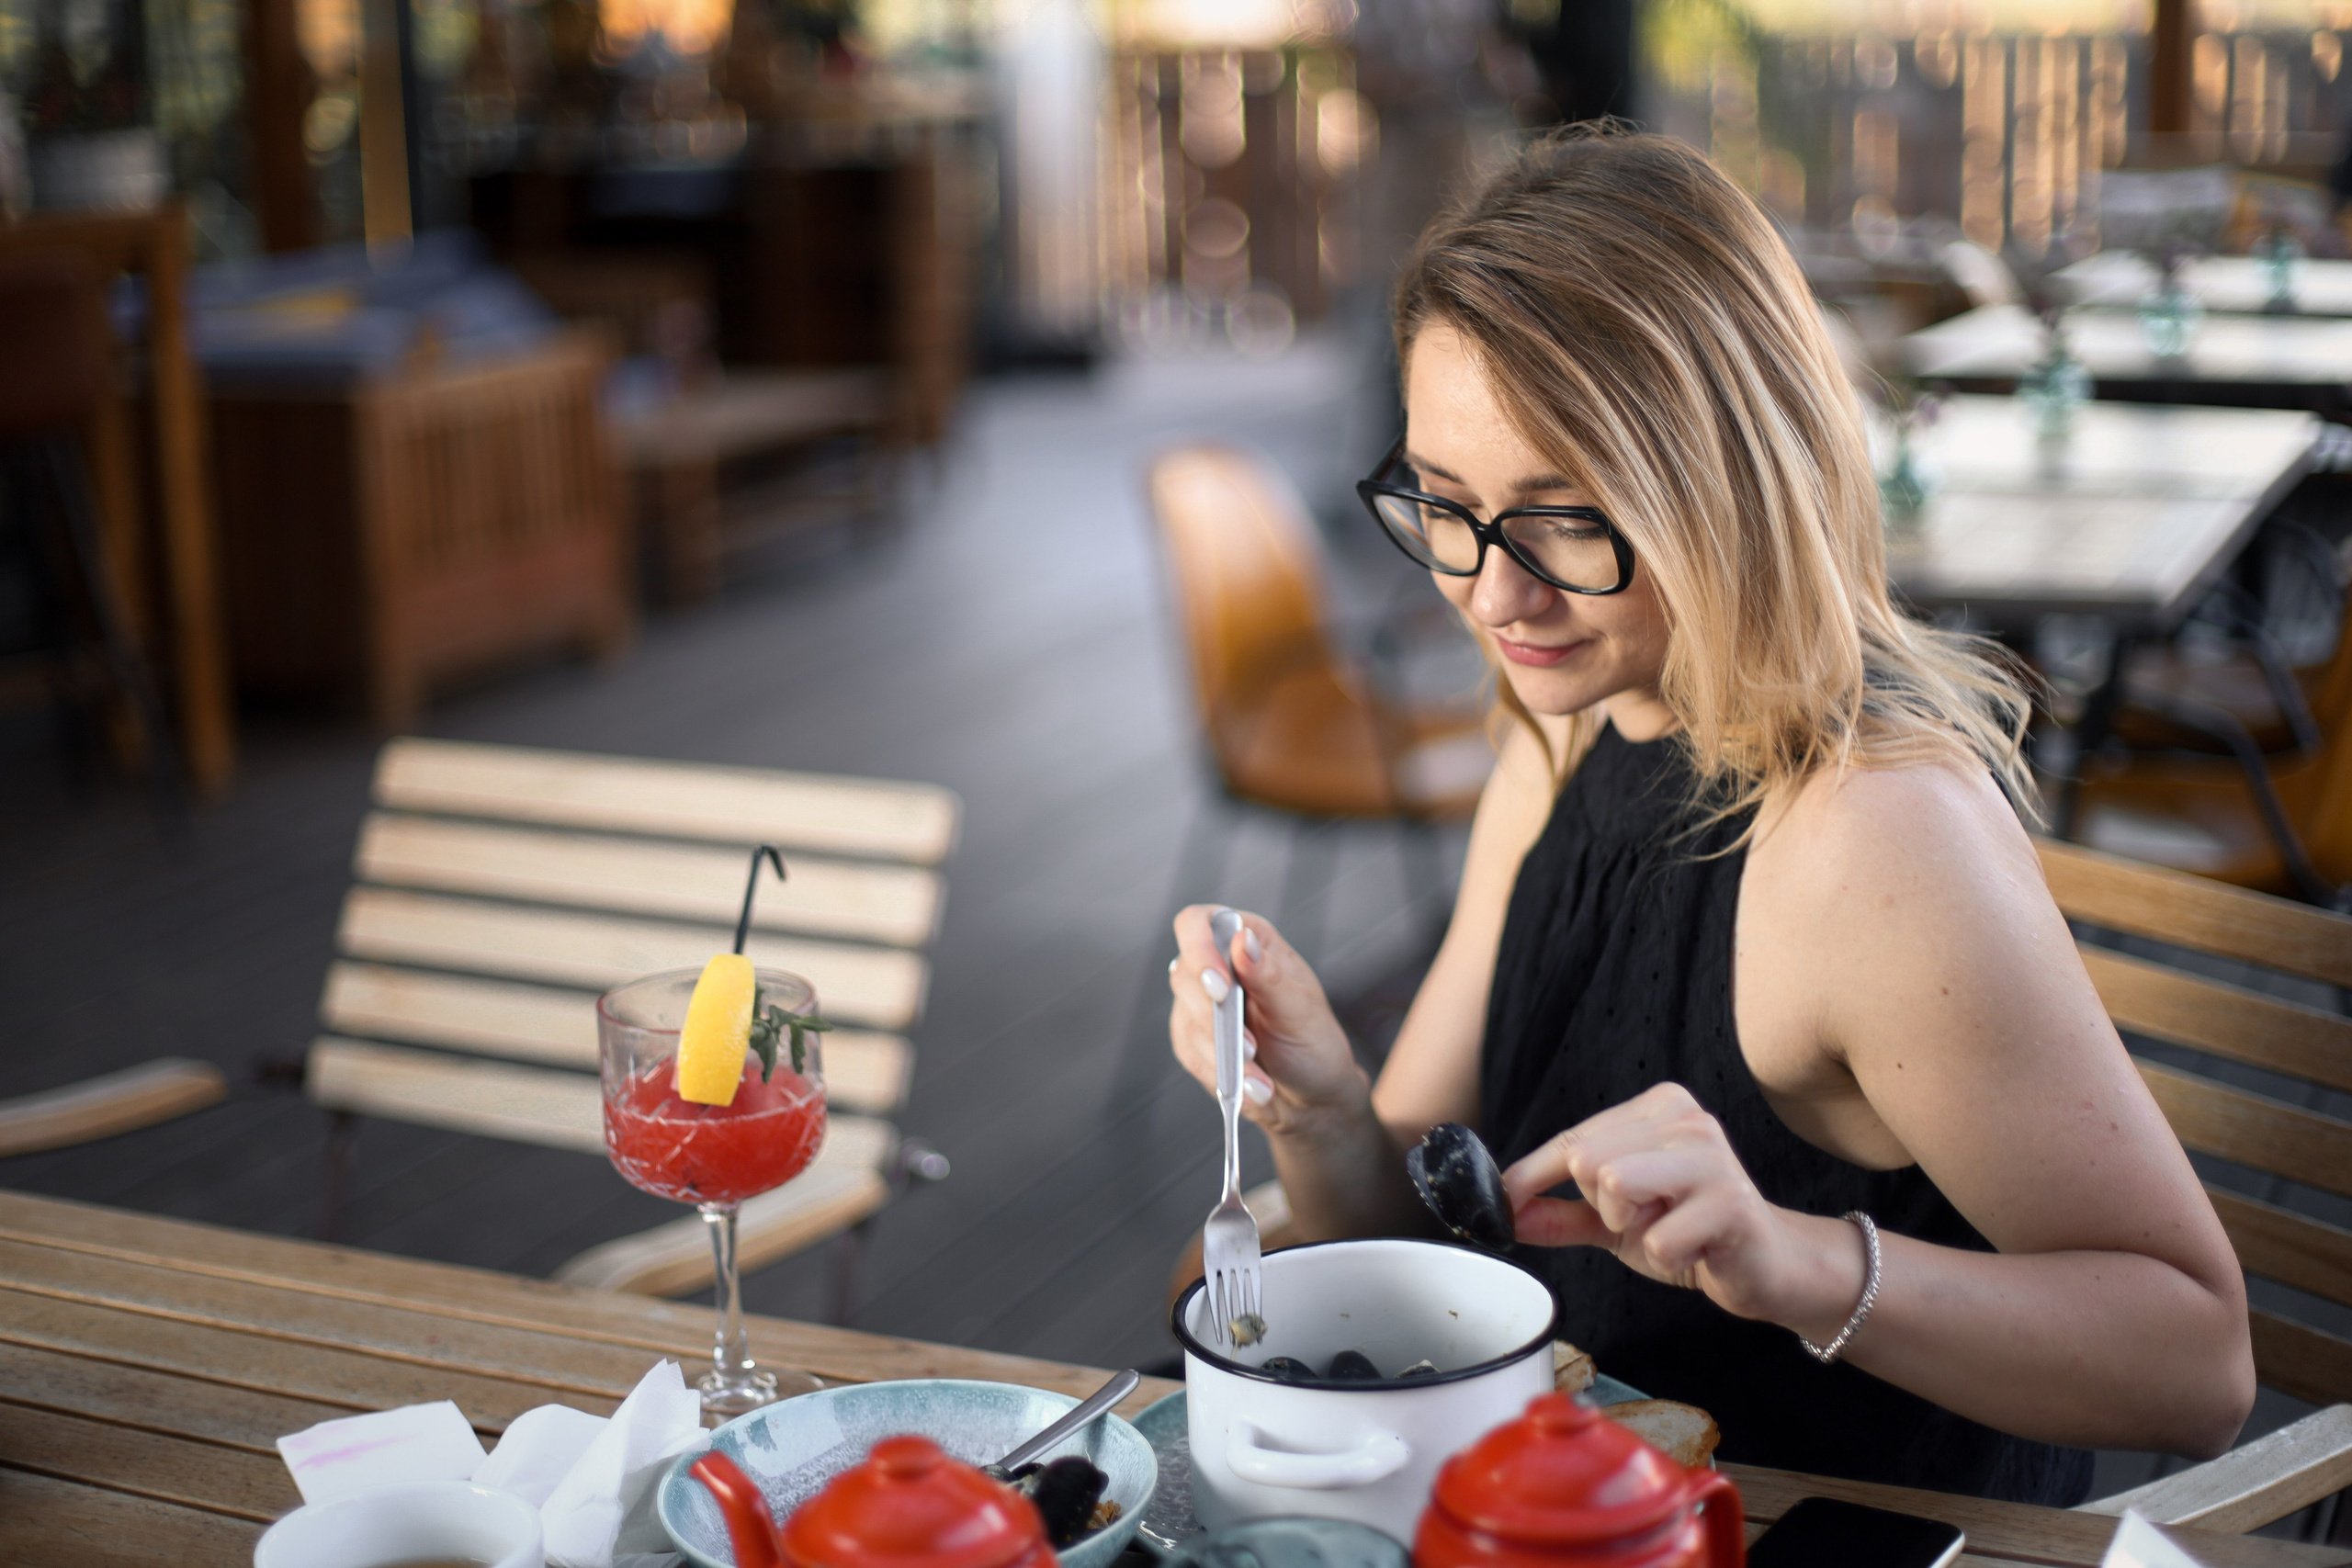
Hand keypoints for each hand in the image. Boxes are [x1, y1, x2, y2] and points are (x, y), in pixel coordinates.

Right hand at [1168, 906, 1365, 1136]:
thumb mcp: (1299, 1009)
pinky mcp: (1193, 1038)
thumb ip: (1267, 975)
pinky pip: (1190, 1053)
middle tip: (1250, 1047)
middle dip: (1216, 1019)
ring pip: (1186, 1020)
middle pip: (1184, 975)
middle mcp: (1220, 967)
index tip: (1219, 988)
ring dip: (1223, 1055)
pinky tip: (1250, 1086)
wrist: (1310, 1094)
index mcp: (1249, 942)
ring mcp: (1201, 1003)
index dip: (1198, 949)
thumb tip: (1242, 938)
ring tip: (1260, 1079)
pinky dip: (1220, 1073)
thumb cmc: (1313, 1041)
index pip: (1198, 923)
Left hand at [1499, 1083, 1865, 1335]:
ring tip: (1667, 1228)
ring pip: (1614, 1187)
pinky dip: (1665, 1255)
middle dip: (1601, 1208)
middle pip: (1586, 1161)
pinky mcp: (1730, 1202)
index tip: (1501, 1203)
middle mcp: (1685, 1118)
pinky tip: (1696, 1247)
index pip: (1571, 1139)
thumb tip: (1504, 1212)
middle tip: (1644, 1220)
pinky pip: (1655, 1239)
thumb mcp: (1615, 1221)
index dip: (1529, 1176)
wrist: (1767, 1266)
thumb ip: (1559, 1213)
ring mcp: (1710, 1156)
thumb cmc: (1691, 1232)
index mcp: (1657, 1107)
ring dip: (1631, 1228)